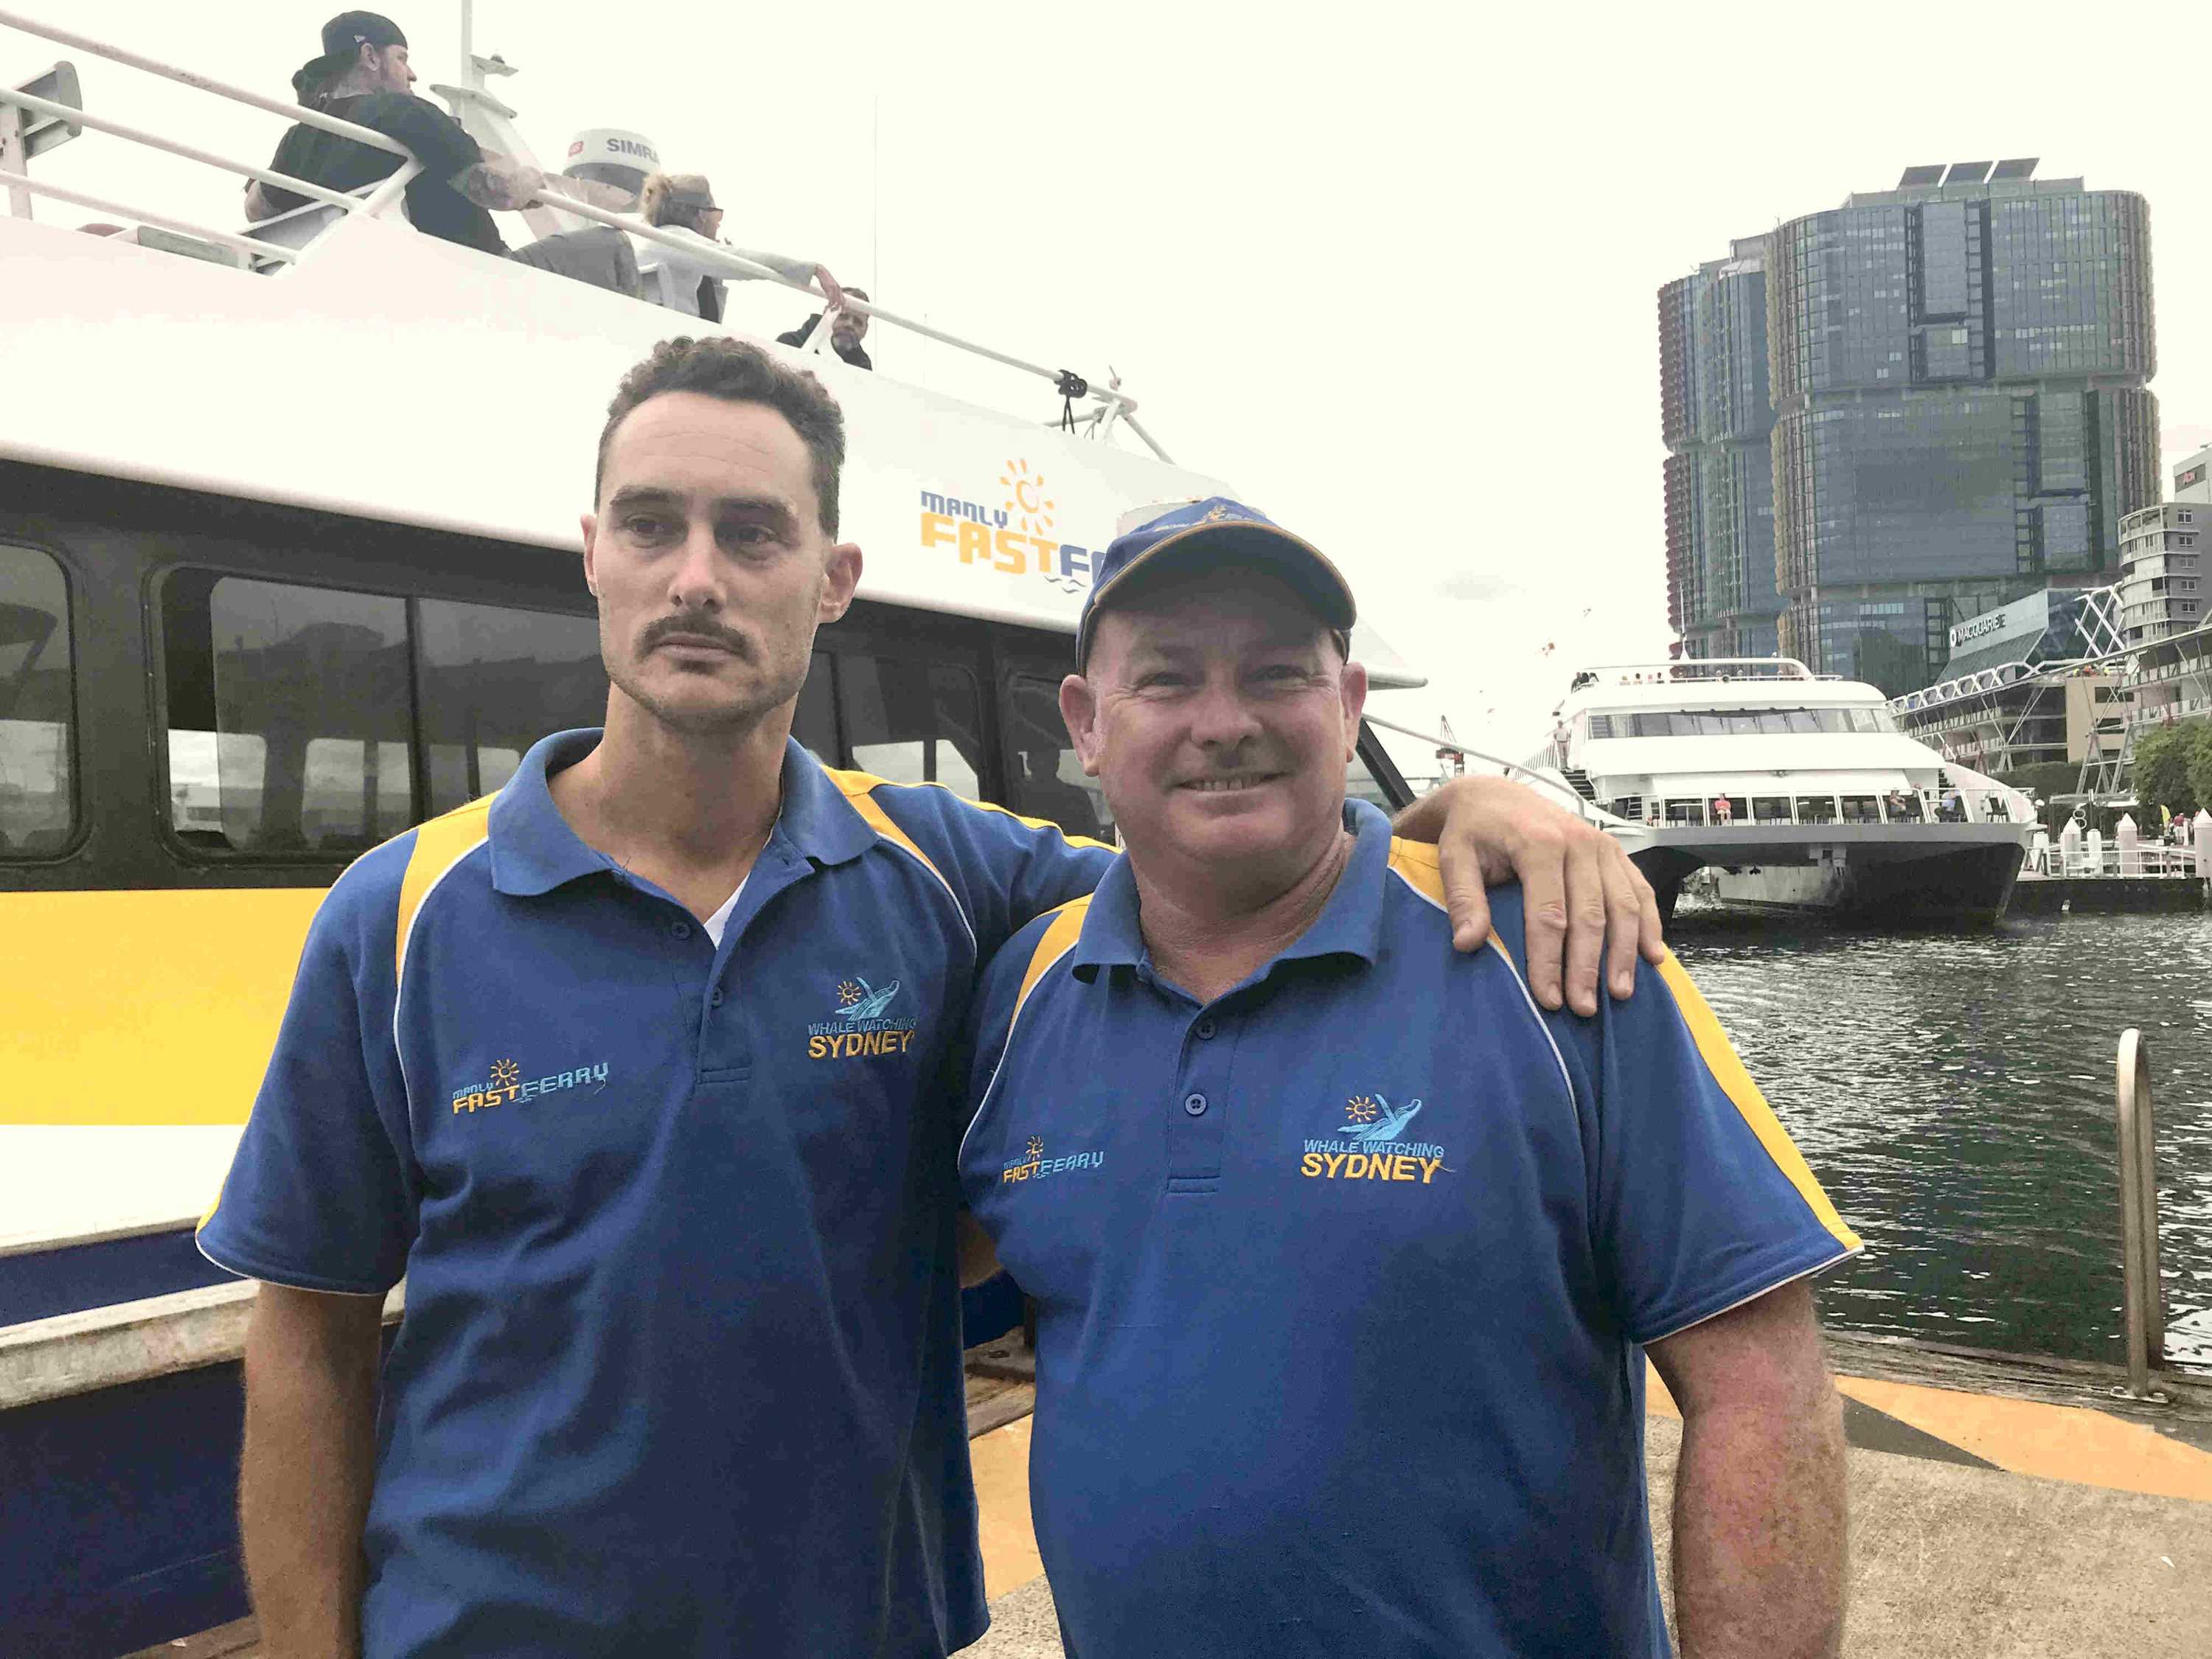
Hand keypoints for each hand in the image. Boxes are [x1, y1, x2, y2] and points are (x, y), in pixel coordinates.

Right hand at [814, 264, 846, 310]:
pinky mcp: (830, 288)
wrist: (821, 271)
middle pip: (842, 301)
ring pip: (837, 301)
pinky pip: (831, 298)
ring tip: (830, 311)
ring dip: (834, 308)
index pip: (843, 299)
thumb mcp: (829, 287)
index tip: (840, 311)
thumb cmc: (824, 279)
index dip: (842, 306)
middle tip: (835, 313)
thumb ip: (831, 293)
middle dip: (839, 309)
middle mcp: (838, 289)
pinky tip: (828, 307)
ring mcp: (835, 289)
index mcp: (839, 289)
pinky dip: (830, 304)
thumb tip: (830, 299)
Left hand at [1411, 775, 1663, 1014]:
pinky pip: (1640, 890)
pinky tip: (1652, 956)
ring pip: (1624, 906)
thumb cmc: (1473, 830)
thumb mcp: (1454, 857)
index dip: (1550, 961)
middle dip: (1588, 967)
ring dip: (1625, 952)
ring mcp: (1602, 846)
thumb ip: (1463, 899)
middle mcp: (1579, 842)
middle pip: (1591, 915)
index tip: (1548, 999)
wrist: (1495, 797)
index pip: (1549, 914)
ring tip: (1620, 992)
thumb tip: (1468, 943)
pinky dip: (1649, 924)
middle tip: (1584, 1008)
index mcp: (1538, 842)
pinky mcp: (1615, 852)